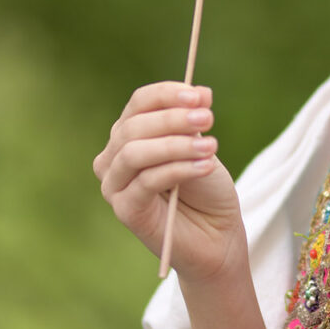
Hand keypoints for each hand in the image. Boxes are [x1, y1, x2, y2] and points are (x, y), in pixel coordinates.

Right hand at [94, 82, 246, 282]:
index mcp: (128, 135)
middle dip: (173, 119)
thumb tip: (202, 91)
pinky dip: (178, 169)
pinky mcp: (125, 210)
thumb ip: (193, 123)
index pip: (139, 103)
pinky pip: (146, 181)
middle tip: (208, 118)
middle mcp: (113, 158)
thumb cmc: (205, 190)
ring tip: (212, 145)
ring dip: (176, 145)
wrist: (216, 237)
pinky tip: (205, 166)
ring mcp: (114, 186)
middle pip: (133, 126)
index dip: (168, 94)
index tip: (200, 95)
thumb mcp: (201, 147)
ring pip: (134, 153)